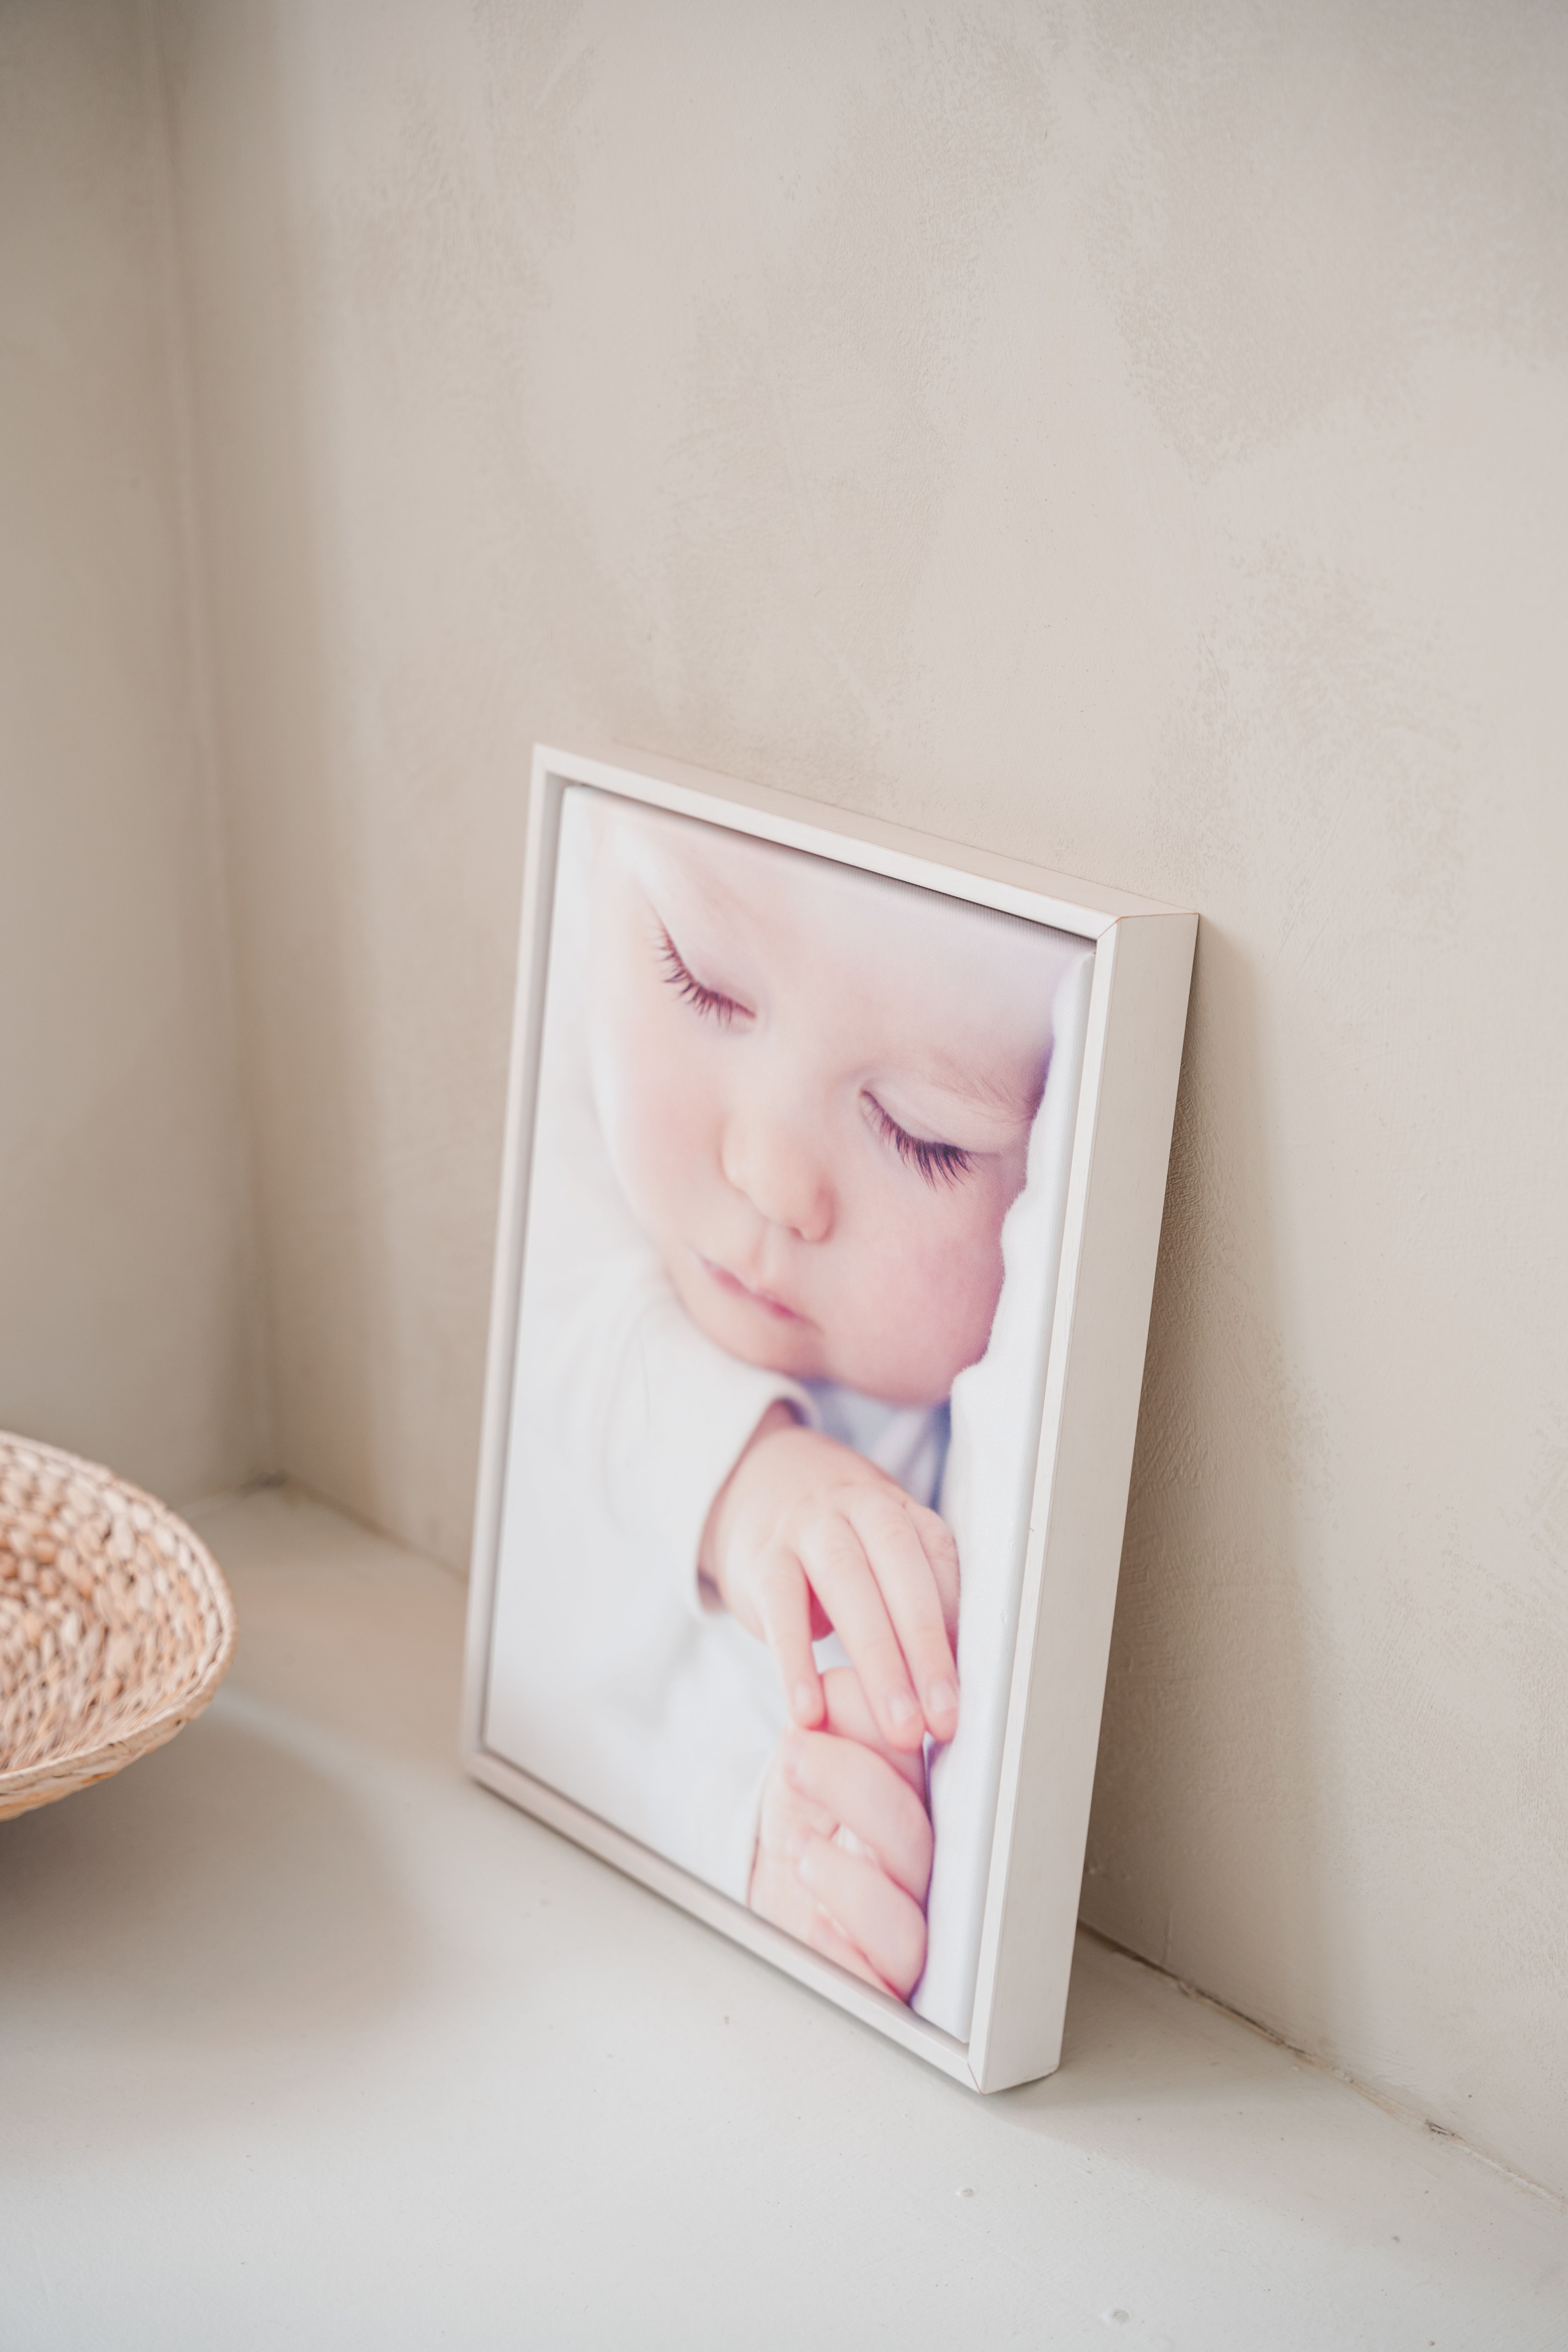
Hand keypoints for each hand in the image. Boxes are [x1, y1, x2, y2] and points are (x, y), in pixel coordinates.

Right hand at [701, 1405, 959, 1752]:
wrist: (759, 1485)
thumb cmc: (837, 1541)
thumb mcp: (881, 1553)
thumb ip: (919, 1601)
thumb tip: (956, 1684)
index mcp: (902, 1514)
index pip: (940, 1566)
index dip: (957, 1632)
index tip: (966, 1696)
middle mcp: (861, 1510)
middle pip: (900, 1574)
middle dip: (925, 1651)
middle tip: (940, 1720)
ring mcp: (809, 1529)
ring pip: (847, 1585)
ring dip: (877, 1661)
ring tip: (895, 1727)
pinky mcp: (762, 1559)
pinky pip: (781, 1609)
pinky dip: (796, 1661)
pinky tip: (809, 1710)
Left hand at [749, 1670, 932, 2000]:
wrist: (784, 1915)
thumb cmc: (807, 1836)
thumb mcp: (806, 1777)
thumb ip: (825, 1732)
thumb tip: (832, 1685)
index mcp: (905, 1809)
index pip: (913, 1767)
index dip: (882, 1730)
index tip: (821, 1700)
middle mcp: (912, 1874)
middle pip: (911, 1833)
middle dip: (855, 1786)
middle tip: (795, 1755)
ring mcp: (898, 1935)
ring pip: (904, 1921)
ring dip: (850, 1880)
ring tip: (798, 1847)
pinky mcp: (874, 1988)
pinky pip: (874, 1983)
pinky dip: (842, 1953)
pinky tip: (812, 1925)